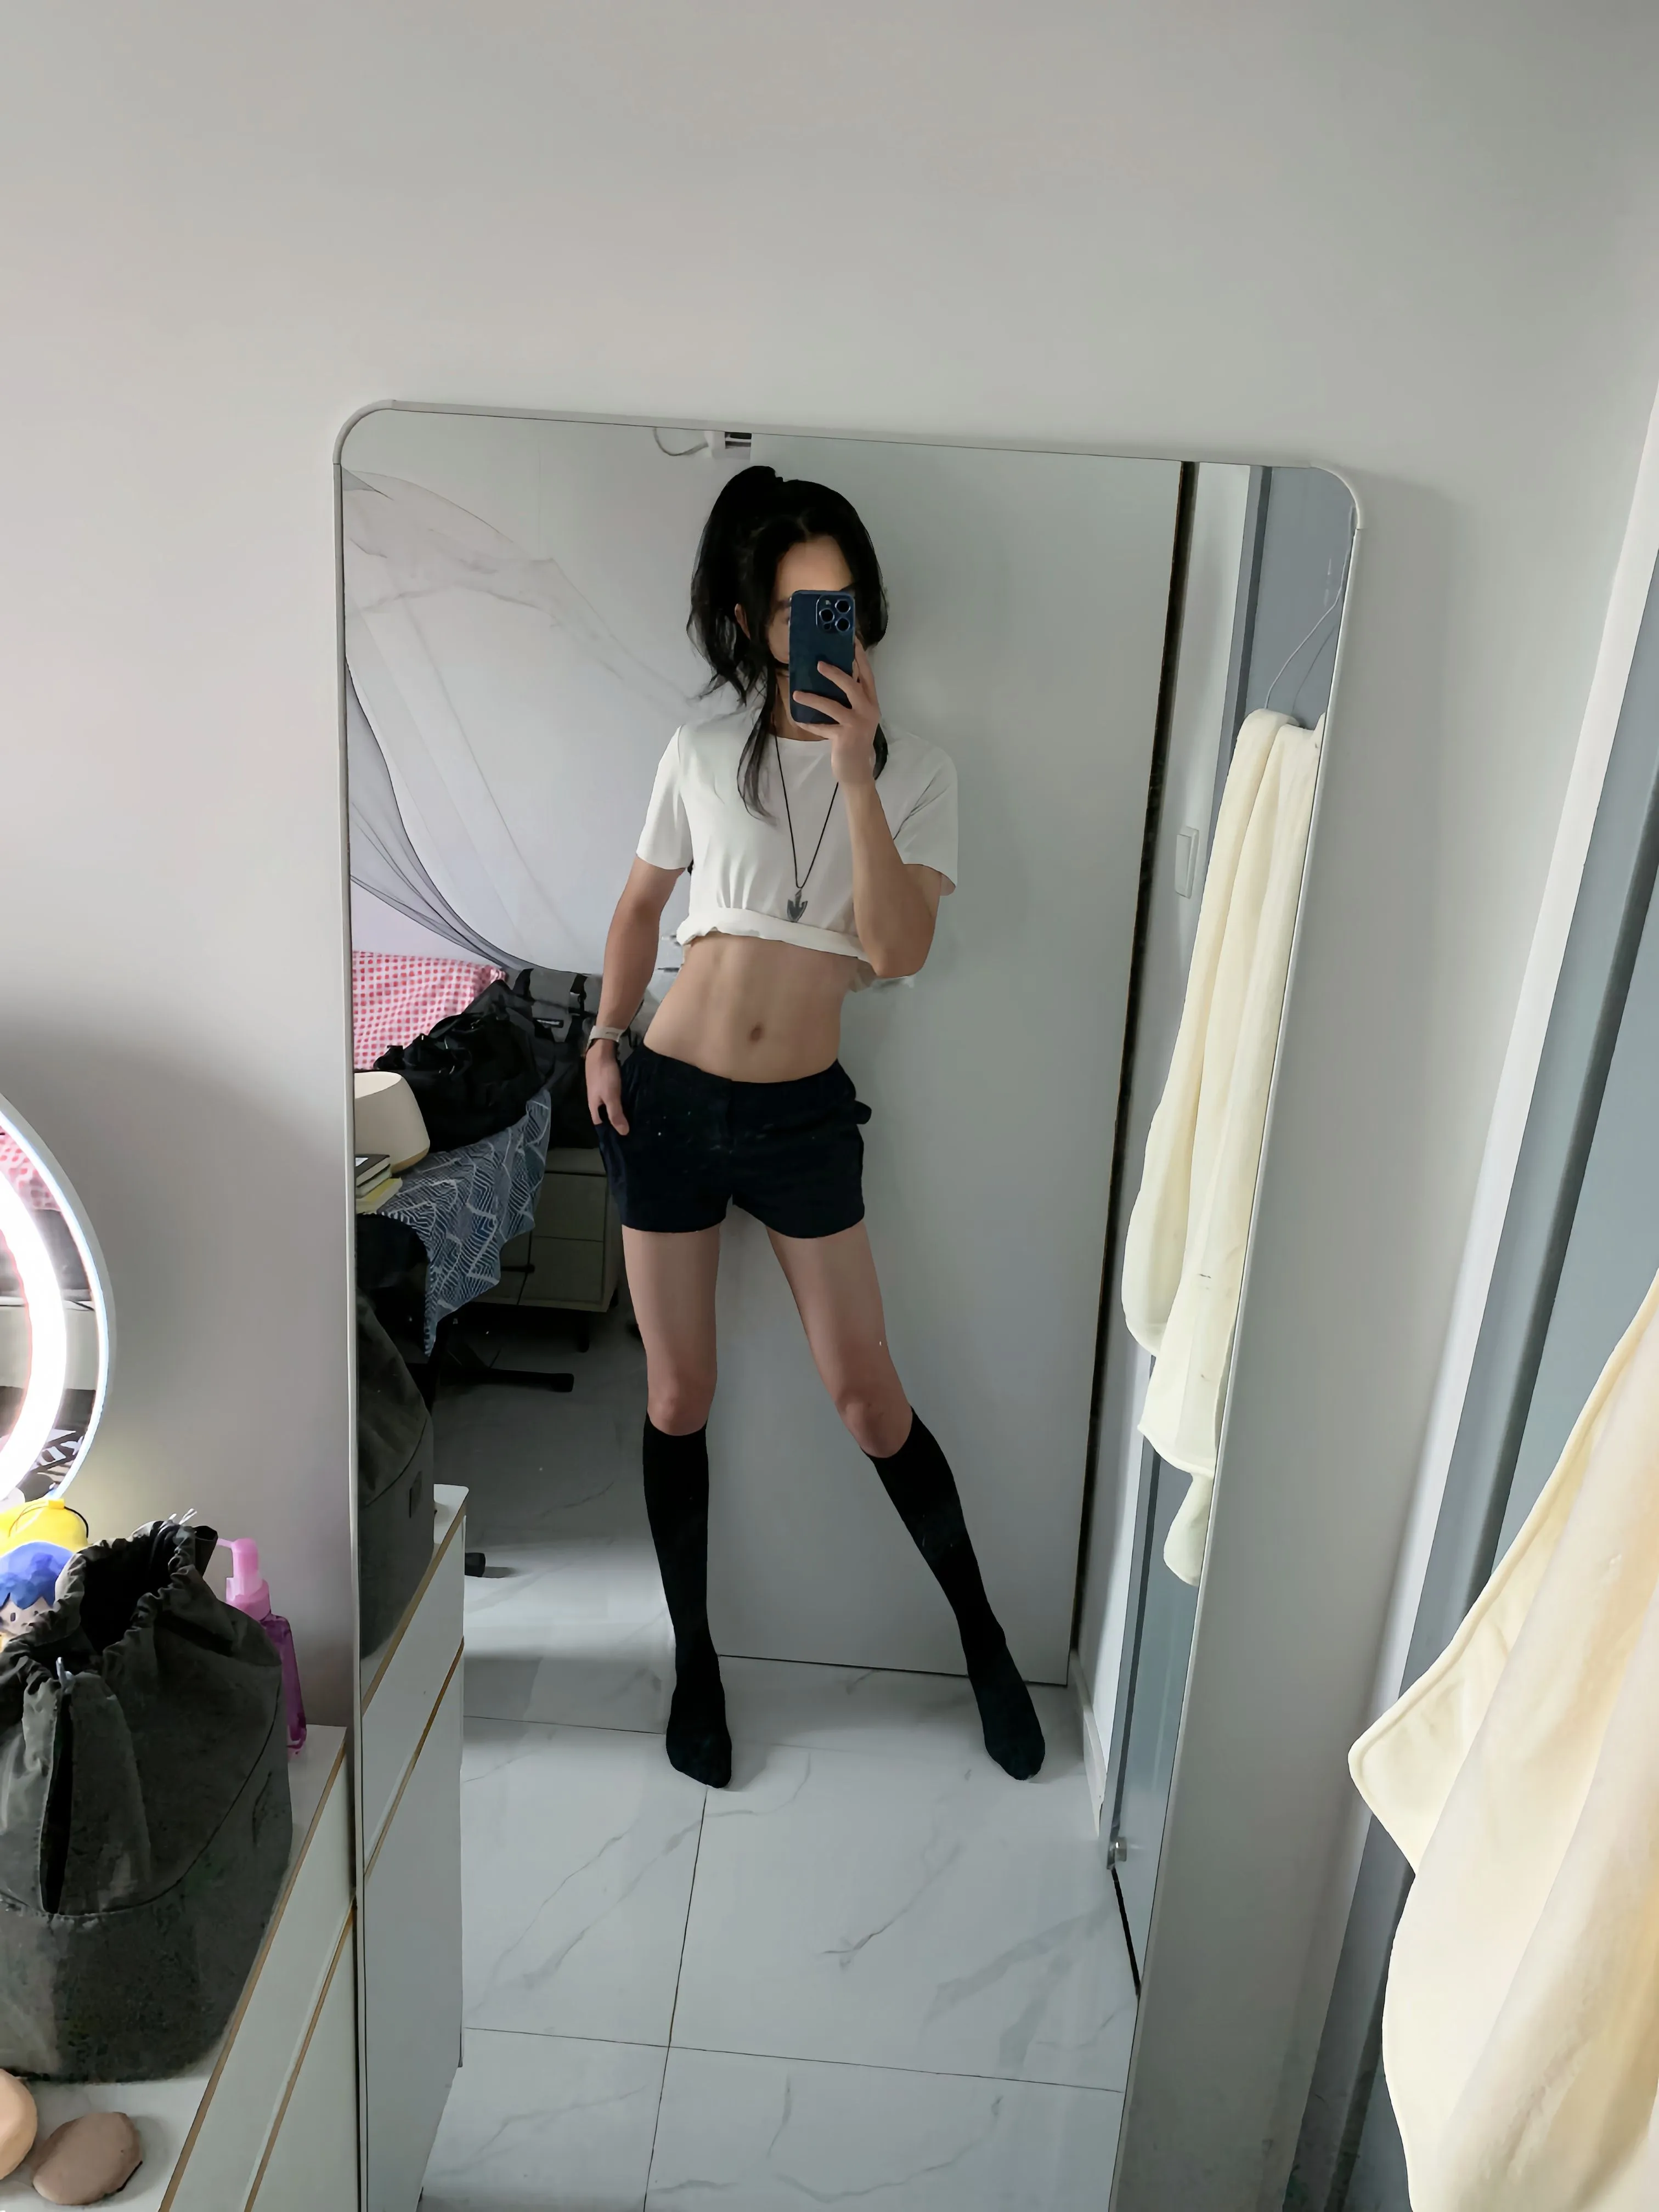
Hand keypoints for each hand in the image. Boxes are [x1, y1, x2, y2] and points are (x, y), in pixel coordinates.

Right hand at [586, 1040, 626, 1133]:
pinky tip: (632, 1103)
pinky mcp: (608, 1084)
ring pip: (610, 1106)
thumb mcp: (611, 1097)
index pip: (601, 1125)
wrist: (601, 1052)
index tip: (625, 1139)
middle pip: (606, 1116)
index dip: (611, 1132)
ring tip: (636, 1119)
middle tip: (634, 1129)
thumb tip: (624, 1133)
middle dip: (617, 1122)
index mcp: (594, 1107)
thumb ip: (615, 1114)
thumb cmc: (604, 1076)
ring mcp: (602, 1092)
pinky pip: (615, 1097)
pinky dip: (623, 1102)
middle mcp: (596, 1101)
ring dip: (621, 1112)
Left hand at [793, 641, 879, 788]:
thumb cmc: (853, 739)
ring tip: (796, 694)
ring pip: (833, 705)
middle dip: (835, 673)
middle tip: (818, 663)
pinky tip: (797, 719)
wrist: (857, 769)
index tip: (852, 641)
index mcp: (871, 702)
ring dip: (813, 699)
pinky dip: (809, 723)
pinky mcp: (844, 737)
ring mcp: (857, 724)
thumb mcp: (856, 716)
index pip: (868, 675)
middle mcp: (868, 710)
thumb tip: (830, 676)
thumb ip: (849, 699)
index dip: (860, 658)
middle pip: (852, 685)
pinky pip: (822, 727)